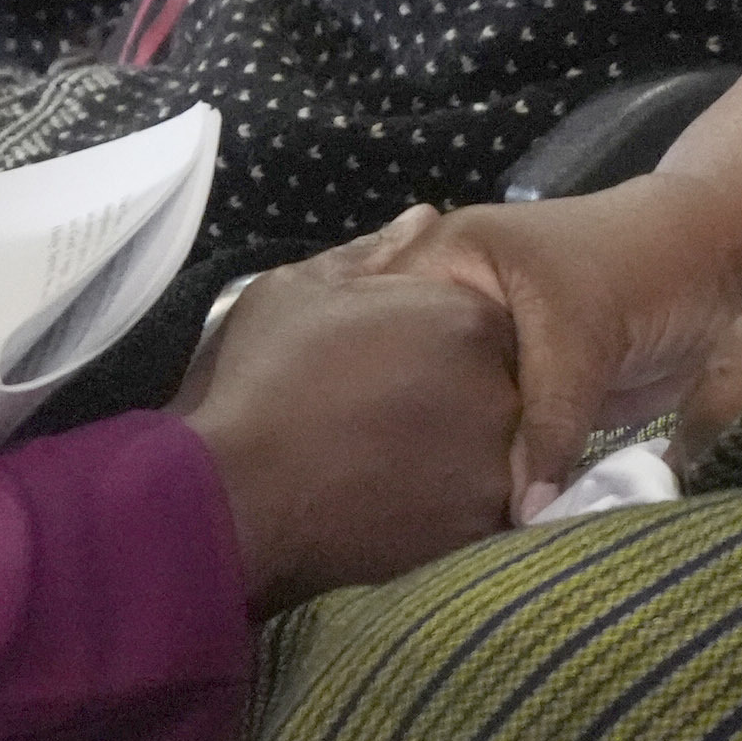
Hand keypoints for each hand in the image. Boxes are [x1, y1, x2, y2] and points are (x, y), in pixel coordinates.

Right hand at [174, 267, 518, 609]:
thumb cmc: (267, 377)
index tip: (400, 366)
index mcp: (467, 317)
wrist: (240, 493)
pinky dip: (449, 503)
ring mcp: (494, 461)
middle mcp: (499, 386)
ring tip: (390, 463)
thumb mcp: (303, 290)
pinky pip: (480, 505)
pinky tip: (398, 500)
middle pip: (501, 386)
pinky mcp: (479, 524)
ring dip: (457, 454)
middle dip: (459, 397)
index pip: (491, 323)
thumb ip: (372, 254)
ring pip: (494, 449)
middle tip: (391, 418)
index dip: (444, 344)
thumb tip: (422, 217)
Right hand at [326, 184, 741, 513]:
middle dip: (408, 441)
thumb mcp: (581, 332)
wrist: (722, 267)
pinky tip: (478, 521)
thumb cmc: (646, 266)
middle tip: (400, 506)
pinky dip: (499, 478)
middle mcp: (452, 310)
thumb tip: (519, 515)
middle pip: (406, 386)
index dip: (366, 387)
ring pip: (454, 423)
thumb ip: (546, 419)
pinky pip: (499, 445)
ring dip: (458, 467)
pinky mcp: (530, 401)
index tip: (360, 456)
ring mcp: (491, 359)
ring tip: (434, 525)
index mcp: (441, 265)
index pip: (376, 330)